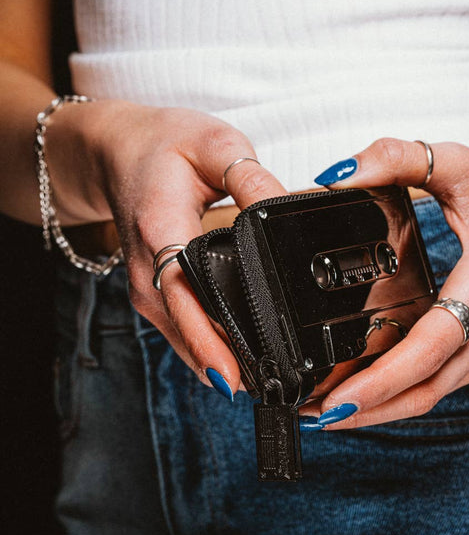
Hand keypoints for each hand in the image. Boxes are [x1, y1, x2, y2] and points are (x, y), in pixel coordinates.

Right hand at [46, 99, 285, 394]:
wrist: (118, 152)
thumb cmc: (163, 145)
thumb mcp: (214, 143)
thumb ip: (250, 178)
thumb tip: (284, 210)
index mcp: (160, 227)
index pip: (183, 291)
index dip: (208, 336)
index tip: (234, 376)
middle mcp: (147, 269)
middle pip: (185, 328)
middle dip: (227, 363)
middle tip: (278, 391)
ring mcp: (148, 287)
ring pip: (183, 338)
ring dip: (220, 363)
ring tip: (270, 385)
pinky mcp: (156, 294)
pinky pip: (183, 331)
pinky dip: (210, 349)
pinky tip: (243, 363)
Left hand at [300, 138, 468, 428]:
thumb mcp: (462, 165)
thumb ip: (398, 158)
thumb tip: (339, 173)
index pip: (429, 348)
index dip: (380, 380)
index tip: (336, 399)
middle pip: (423, 388)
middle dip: (364, 408)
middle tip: (309, 413)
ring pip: (431, 395)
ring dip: (379, 408)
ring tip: (324, 410)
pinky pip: (441, 384)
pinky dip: (402, 394)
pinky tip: (368, 391)